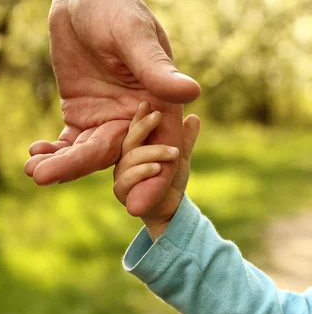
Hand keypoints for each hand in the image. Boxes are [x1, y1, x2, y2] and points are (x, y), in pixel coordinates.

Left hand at [24, 0, 199, 215]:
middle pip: (116, 157)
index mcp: (160, 103)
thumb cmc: (116, 6)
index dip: (153, 179)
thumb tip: (192, 93)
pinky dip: (53, 152)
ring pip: (87, 154)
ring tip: (32, 170)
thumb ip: (156, 67)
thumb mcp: (133, 34)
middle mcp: (136, 118)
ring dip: (61, 164)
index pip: (161, 149)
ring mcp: (107, 119)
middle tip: (46, 178)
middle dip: (80, 169)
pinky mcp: (81, 115)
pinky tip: (34, 153)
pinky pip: (69, 143)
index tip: (134, 207)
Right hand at [113, 101, 199, 240]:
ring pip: (131, 158)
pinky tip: (157, 168)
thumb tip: (193, 117)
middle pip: (130, 139)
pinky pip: (128, 178)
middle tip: (158, 116)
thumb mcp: (180, 159)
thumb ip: (185, 140)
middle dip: (143, 126)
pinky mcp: (121, 190)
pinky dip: (143, 172)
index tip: (147, 103)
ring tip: (172, 153)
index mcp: (135, 149)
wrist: (170, 209)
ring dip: (153, 153)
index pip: (134, 129)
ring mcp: (120, 175)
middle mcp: (124, 159)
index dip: (139, 116)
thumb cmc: (170, 182)